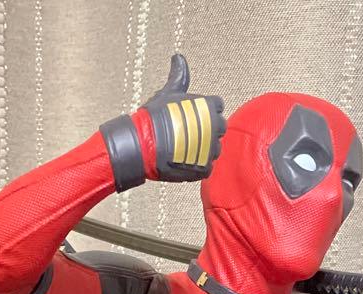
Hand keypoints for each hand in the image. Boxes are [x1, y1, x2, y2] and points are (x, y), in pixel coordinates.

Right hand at [139, 53, 225, 181]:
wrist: (143, 145)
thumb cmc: (154, 117)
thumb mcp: (169, 92)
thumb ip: (179, 75)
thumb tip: (178, 57)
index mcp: (209, 106)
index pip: (218, 106)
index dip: (206, 112)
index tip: (193, 117)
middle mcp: (215, 126)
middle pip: (219, 128)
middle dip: (208, 130)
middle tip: (188, 134)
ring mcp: (210, 149)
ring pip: (215, 149)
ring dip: (203, 149)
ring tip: (184, 149)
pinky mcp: (204, 168)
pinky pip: (207, 167)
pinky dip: (198, 166)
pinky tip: (184, 161)